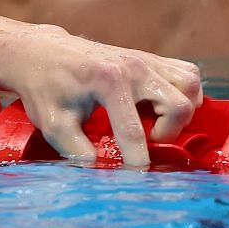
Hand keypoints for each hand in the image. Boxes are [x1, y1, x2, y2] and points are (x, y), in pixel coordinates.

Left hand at [0, 24, 202, 165]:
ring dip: (180, 110)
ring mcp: (144, 59)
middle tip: (145, 139)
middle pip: (180, 105)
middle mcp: (133, 66)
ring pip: (190, 85)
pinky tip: (156, 105)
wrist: (39, 51)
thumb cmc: (45, 87)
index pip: (133, 131)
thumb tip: (102, 170)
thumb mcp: (52, 123)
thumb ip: (76, 150)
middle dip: (168, 132)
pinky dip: (180, 93)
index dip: (136, 160)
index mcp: (107, 81)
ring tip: (153, 120)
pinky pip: (186, 73)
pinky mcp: (149, 57)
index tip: (135, 176)